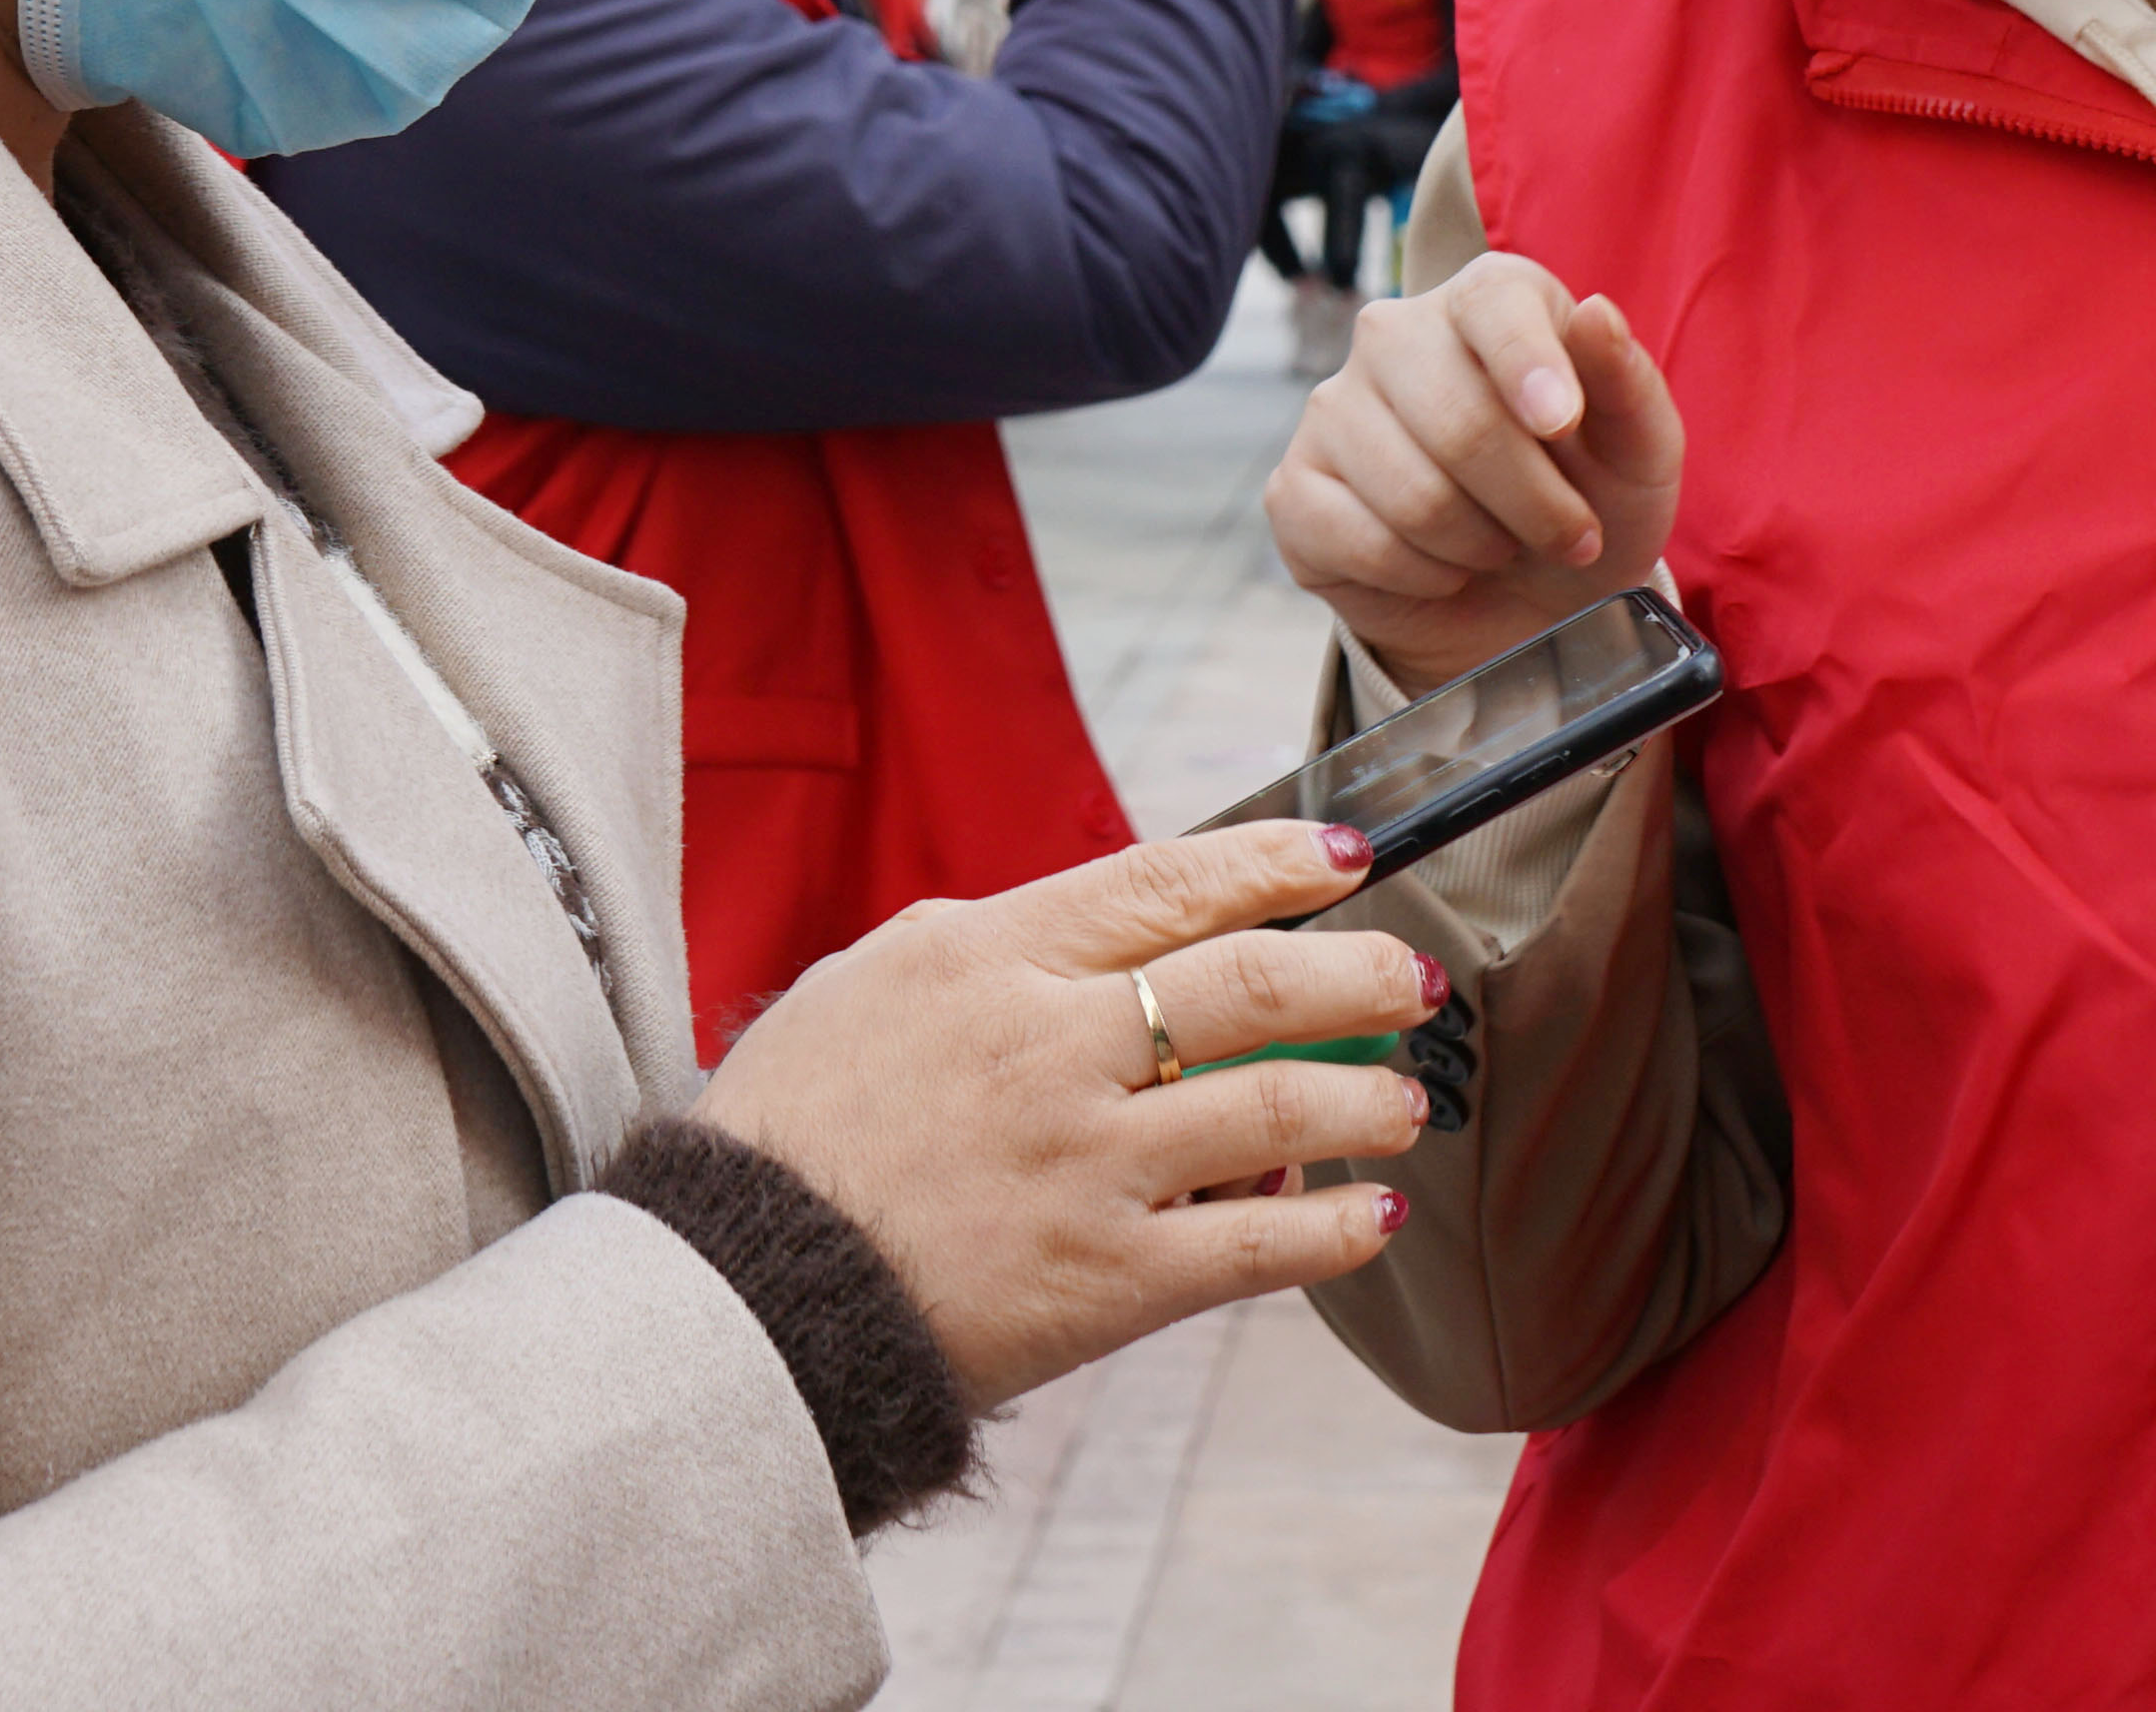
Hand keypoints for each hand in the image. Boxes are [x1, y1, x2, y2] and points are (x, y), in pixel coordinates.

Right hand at [693, 820, 1439, 1405]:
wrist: (744, 1293)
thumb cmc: (797, 1132)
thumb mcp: (872, 985)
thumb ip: (991, 950)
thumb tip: (1105, 930)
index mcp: (989, 958)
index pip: (1167, 883)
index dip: (1275, 865)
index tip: (1345, 861)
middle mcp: (1051, 1047)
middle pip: (1251, 981)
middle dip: (1357, 972)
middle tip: (1411, 980)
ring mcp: (1086, 1164)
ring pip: (1277, 1104)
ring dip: (1367, 1097)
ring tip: (1403, 1099)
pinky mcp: (1105, 1279)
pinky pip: (1257, 1244)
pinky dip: (1336, 1227)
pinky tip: (1378, 1214)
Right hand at [1263, 254, 1687, 692]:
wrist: (1530, 597)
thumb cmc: (1591, 500)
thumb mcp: (1641, 451)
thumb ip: (1628, 383)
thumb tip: (1596, 312)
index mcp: (1484, 299)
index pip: (1492, 304)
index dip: (1530, 366)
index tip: (1562, 425)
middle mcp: (1394, 336)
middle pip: (1461, 423)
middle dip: (1536, 505)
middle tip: (1572, 536)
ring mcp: (1333, 410)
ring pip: (1414, 496)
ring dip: (1483, 546)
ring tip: (1502, 544)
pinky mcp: (1295, 488)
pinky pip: (1361, 544)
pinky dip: (1427, 577)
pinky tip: (1444, 566)